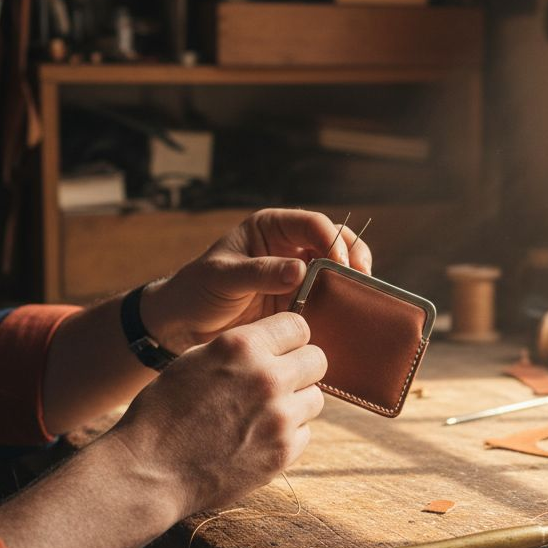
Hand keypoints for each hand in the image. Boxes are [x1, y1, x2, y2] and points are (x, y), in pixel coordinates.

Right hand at [107, 312, 325, 516]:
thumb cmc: (164, 411)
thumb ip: (240, 348)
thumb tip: (275, 343)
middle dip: (300, 367)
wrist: (149, 471)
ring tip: (262, 414)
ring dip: (295, 403)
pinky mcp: (283, 452)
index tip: (281, 350)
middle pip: (317, 359)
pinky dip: (286, 435)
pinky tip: (256, 439)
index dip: (289, 338)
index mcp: (242, 346)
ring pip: (315, 398)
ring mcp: (279, 417)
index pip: (298, 325)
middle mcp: (267, 377)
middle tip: (277, 382)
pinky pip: (304, 433)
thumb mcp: (195, 360)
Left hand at [142, 209, 372, 353]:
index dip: (333, 240)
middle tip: (362, 279)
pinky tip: (347, 316)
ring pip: (337, 268)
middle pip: (335, 241)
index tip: (341, 265)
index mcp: (271, 228)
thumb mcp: (223, 278)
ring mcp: (297, 273)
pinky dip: (340, 303)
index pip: (313, 223)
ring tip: (361, 297)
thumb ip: (259, 273)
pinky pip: (328, 297)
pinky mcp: (299, 300)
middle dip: (354, 256)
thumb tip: (300, 269)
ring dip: (351, 280)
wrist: (185, 324)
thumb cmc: (197, 290)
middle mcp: (289, 245)